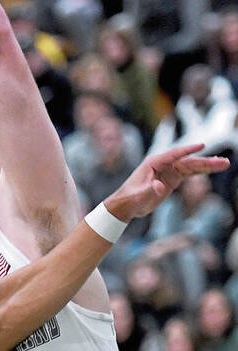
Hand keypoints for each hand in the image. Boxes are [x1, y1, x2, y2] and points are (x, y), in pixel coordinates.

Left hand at [105, 144, 229, 221]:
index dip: (188, 150)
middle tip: (224, 162)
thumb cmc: (130, 199)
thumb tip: (160, 187)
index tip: (202, 145)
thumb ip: (150, 191)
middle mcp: (162, 164)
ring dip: (207, 165)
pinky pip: (189, 172)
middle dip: (205, 161)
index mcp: (153, 163)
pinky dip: (201, 171)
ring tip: (224, 164)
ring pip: (191, 166)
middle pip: (187, 161)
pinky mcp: (172, 178)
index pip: (173, 154)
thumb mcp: (140, 196)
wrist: (126, 205)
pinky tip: (213, 168)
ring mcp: (168, 171)